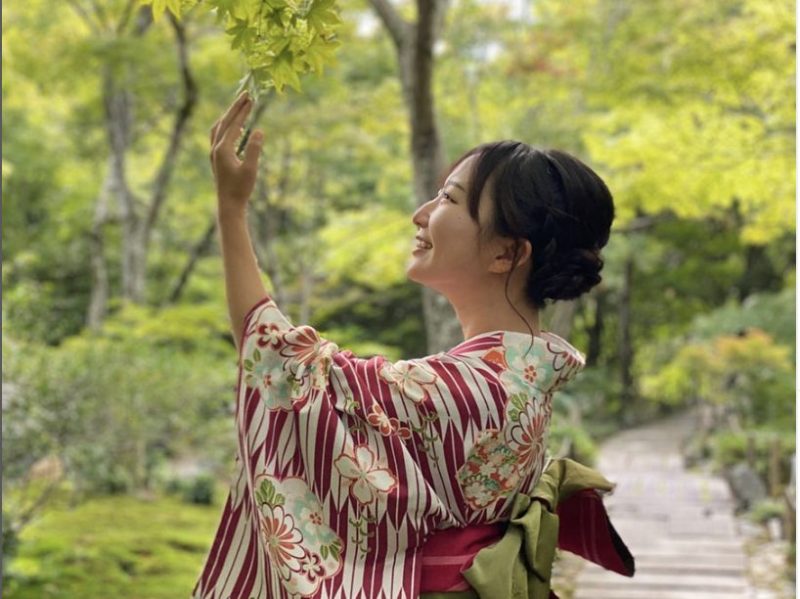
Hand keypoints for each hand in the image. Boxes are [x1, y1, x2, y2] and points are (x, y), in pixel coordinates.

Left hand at [210, 91, 263, 215]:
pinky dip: (226, 127)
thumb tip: (259, 130)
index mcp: (222, 149)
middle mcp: (215, 149)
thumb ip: (254, 149)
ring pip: (219, 128)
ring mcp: (214, 154)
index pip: (233, 124)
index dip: (242, 111)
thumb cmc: (241, 189)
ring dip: (229, 116)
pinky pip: (219, 136)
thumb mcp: (251, 169)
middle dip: (235, 108)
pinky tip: (236, 128)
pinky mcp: (216, 159)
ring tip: (239, 108)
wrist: (229, 205)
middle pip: (224, 122)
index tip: (251, 98)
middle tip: (246, 96)